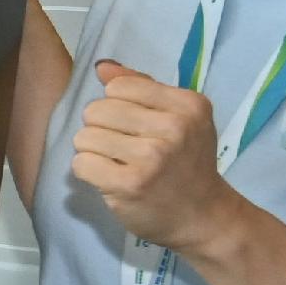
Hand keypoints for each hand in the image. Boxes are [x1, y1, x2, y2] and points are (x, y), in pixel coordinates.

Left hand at [71, 61, 247, 254]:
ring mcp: (151, 157)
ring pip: (84, 136)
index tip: (134, 126)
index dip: (116, 105)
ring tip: (117, 163)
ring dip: (93, 151)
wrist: (204, 217)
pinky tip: (110, 178)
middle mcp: (173, 127)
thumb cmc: (187, 164)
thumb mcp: (180, 118)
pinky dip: (88, 171)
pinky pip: (81, 163)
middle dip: (101, 129)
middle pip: (97, 110)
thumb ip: (141, 88)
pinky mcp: (130, 184)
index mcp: (187, 105)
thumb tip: (102, 67)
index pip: (118, 87)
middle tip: (123, 148)